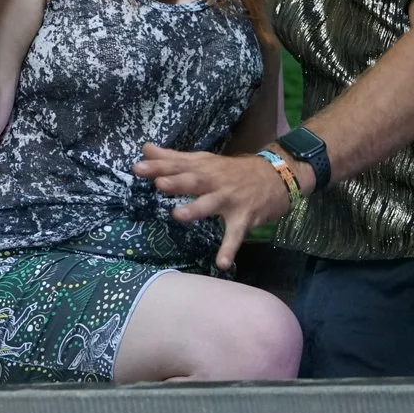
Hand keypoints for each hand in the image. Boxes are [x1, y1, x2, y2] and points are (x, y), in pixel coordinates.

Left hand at [134, 143, 292, 269]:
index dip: (158, 166)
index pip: (178, 165)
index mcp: (202, 167)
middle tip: (159, 184)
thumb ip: (173, 158)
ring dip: (196, 209)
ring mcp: (230, 199)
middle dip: (177, 182)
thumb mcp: (203, 161)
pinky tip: (221, 263)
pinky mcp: (244, 217)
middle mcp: (214, 181)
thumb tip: (145, 149)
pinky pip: (235, 234)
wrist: (276, 177)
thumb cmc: (230, 170)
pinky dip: (229, 248)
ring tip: (178, 215)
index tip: (137, 167)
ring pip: (211, 204)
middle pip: (194, 180)